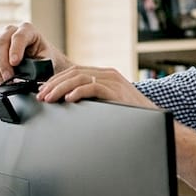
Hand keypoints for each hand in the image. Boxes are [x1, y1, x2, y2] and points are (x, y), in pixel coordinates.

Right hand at [0, 22, 65, 82]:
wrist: (41, 63)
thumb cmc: (45, 60)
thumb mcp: (47, 61)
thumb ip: (39, 65)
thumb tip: (28, 73)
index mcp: (28, 30)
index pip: (18, 37)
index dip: (15, 50)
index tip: (15, 63)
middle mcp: (11, 31)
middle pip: (0, 43)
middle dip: (3, 63)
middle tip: (9, 78)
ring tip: (4, 81)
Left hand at [36, 65, 158, 109]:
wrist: (153, 124)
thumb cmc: (130, 117)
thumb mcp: (108, 103)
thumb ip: (93, 99)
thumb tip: (68, 103)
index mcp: (105, 75)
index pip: (74, 72)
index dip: (55, 81)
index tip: (43, 92)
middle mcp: (108, 74)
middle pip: (73, 73)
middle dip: (53, 84)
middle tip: (42, 96)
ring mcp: (112, 80)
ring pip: (78, 78)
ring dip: (60, 88)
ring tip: (49, 98)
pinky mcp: (116, 90)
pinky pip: (92, 87)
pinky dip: (77, 92)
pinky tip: (68, 99)